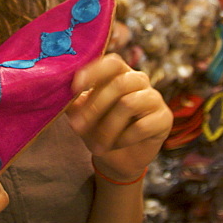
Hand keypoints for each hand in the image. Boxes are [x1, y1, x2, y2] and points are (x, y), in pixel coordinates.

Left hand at [66, 54, 172, 181]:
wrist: (117, 160)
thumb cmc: (98, 130)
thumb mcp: (81, 116)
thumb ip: (73, 102)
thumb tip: (57, 91)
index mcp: (119, 73)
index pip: (111, 62)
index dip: (94, 71)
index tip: (74, 86)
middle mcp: (139, 80)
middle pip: (119, 84)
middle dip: (94, 107)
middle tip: (77, 127)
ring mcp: (154, 98)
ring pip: (129, 104)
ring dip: (108, 128)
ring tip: (97, 146)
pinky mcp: (164, 118)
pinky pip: (142, 125)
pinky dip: (123, 139)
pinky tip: (116, 146)